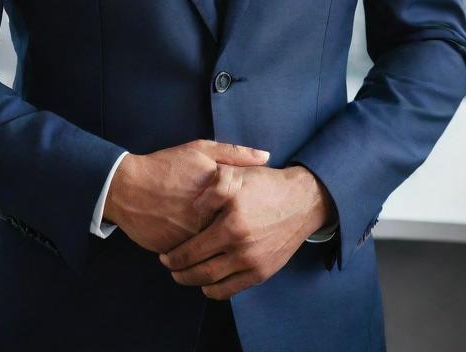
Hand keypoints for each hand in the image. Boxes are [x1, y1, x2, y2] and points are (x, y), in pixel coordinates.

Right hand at [104, 140, 270, 253]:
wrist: (127, 187)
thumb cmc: (166, 166)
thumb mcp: (200, 150)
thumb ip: (234, 154)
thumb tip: (266, 157)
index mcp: (217, 191)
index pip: (246, 206)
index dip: (248, 208)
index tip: (251, 209)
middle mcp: (207, 216)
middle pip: (233, 229)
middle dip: (239, 231)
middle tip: (241, 230)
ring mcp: (190, 236)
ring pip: (216, 247)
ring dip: (220, 246)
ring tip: (220, 240)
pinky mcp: (176, 251)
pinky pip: (195, 257)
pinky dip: (199, 254)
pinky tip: (200, 246)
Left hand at [158, 164, 335, 298]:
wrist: (301, 202)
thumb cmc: (264, 185)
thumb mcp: (237, 174)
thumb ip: (212, 186)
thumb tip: (191, 205)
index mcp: (231, 223)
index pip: (192, 249)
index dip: (174, 256)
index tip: (164, 255)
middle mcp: (241, 246)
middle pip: (200, 270)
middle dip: (179, 272)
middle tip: (169, 267)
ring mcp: (252, 262)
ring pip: (214, 284)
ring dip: (194, 283)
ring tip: (184, 276)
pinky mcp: (262, 272)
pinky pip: (232, 290)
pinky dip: (215, 291)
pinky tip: (207, 283)